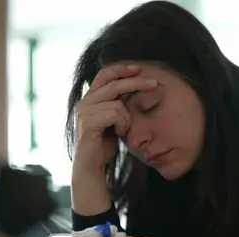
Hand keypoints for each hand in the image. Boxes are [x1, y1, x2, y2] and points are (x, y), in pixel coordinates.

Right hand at [72, 63, 157, 179]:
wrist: (91, 166)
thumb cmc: (103, 144)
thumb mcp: (113, 119)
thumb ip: (117, 104)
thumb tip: (132, 87)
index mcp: (90, 98)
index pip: (105, 74)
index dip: (122, 69)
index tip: (139, 69)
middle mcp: (85, 102)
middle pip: (113, 82)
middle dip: (136, 82)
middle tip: (154, 84)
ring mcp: (85, 111)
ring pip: (117, 102)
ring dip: (127, 117)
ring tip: (123, 129)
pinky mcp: (89, 122)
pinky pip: (115, 114)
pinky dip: (122, 124)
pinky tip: (117, 133)